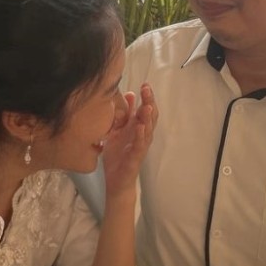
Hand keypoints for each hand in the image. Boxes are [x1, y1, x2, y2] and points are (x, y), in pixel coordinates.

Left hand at [101, 83, 156, 200]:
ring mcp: (140, 146)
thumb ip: (124, 114)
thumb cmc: (117, 156)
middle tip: (147, 89)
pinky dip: (140, 135)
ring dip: (147, 117)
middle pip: (149, 116)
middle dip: (149, 102)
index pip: (145, 109)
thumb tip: (129, 94)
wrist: (116, 181)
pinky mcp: (135, 157)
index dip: (147, 97)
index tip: (144, 84)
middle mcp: (141, 135)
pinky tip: (139, 127)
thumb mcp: (117, 131)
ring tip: (146, 106)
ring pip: (147, 129)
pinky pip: (140, 145)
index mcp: (137, 128)